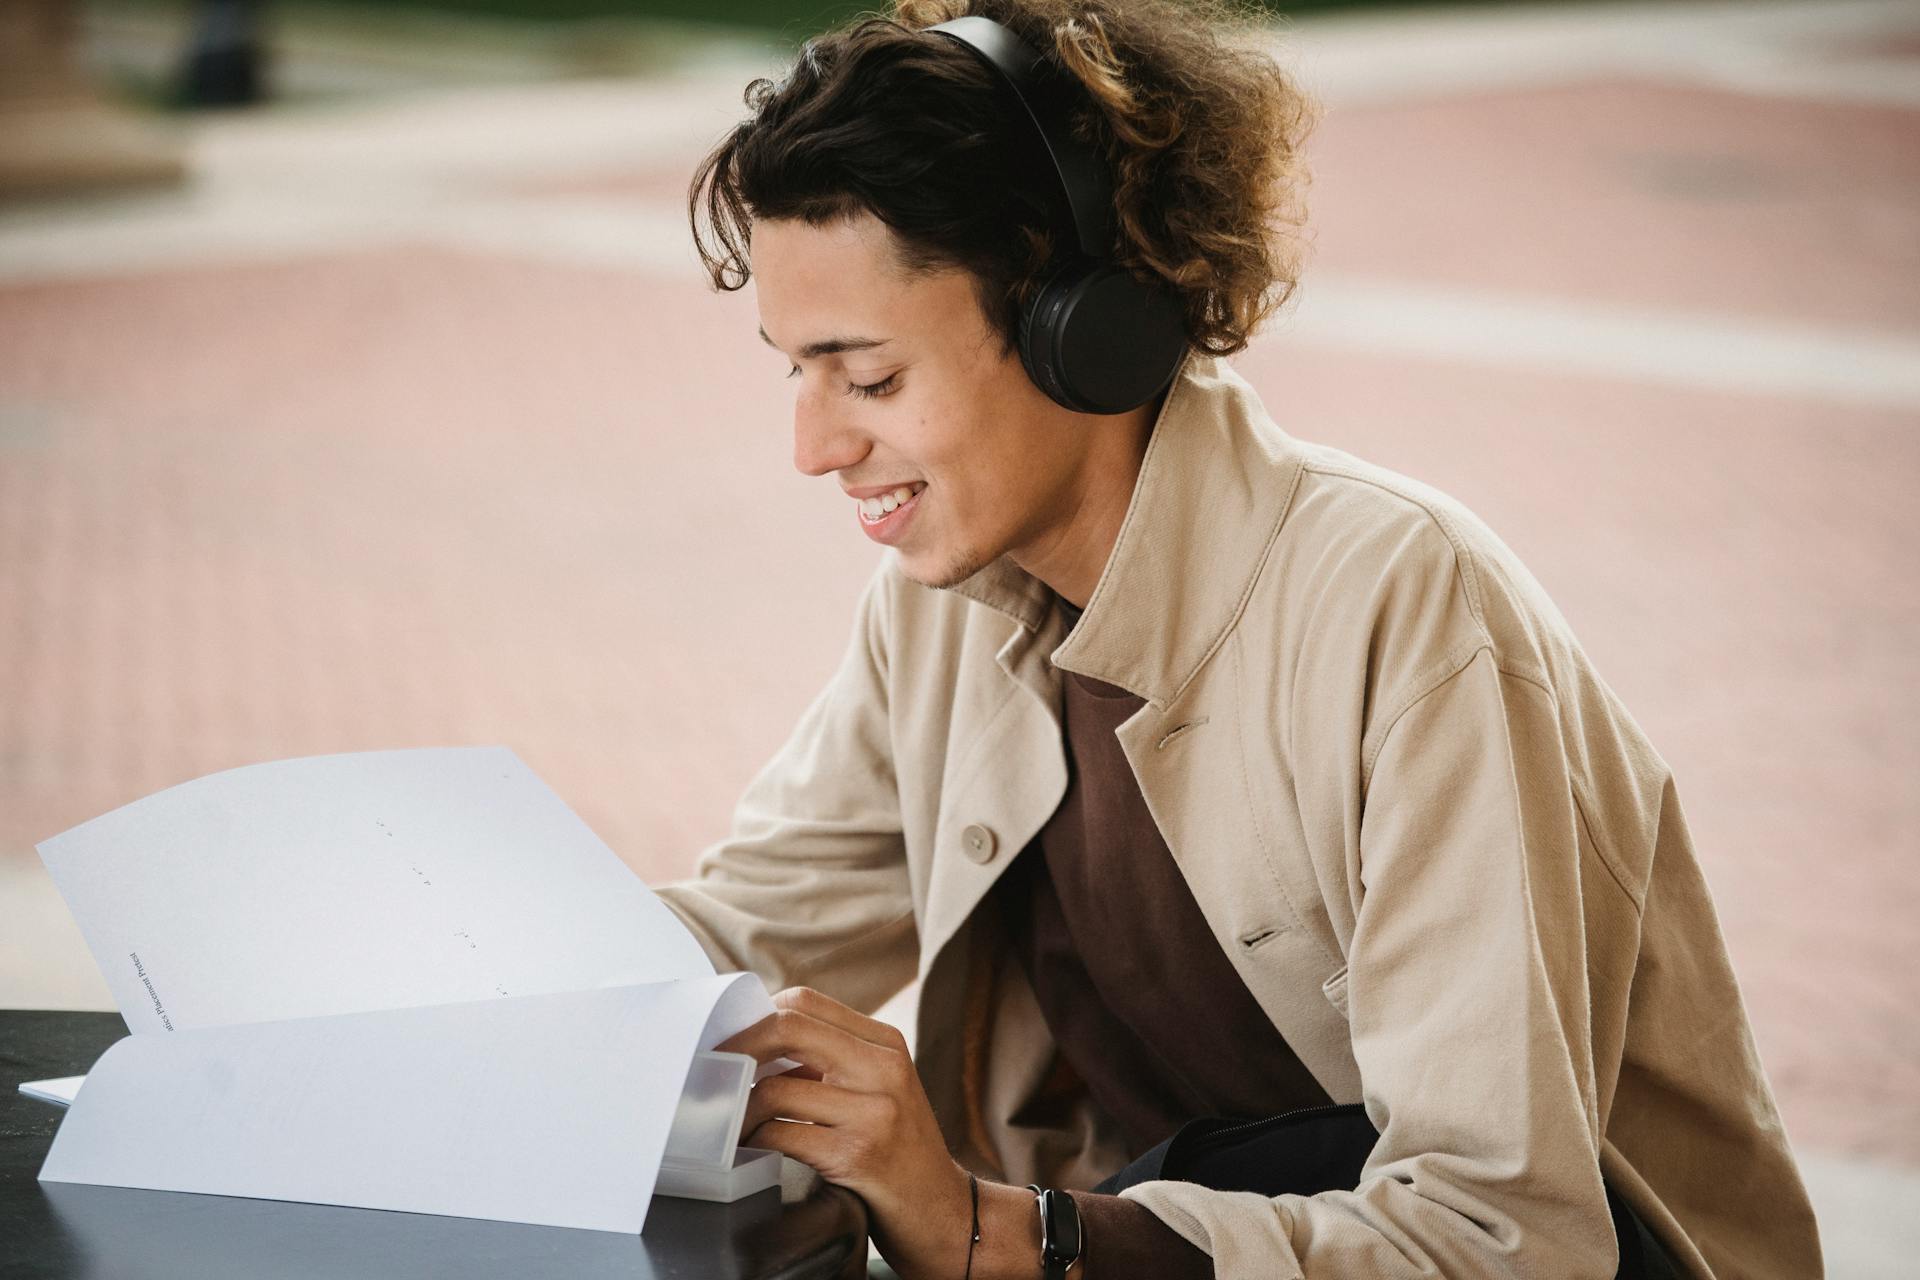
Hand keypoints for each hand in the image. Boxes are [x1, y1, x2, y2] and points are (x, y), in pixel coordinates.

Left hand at [715, 986, 972, 1277]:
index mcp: (885, 1044)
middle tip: (713, 1073)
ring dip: (741, 1110)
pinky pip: (782, 1135)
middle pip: (788, 1028)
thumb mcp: (879, 1091)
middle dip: (738, 1049)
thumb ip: (831, 1062)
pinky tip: (752, 1150)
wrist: (946, 1213)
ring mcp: (874, 1111)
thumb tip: (755, 1047)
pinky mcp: (858, 1155)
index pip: (805, 1002)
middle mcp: (883, 1068)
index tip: (731, 1042)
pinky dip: (755, 1141)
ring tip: (734, 1125)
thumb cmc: (901, 1153)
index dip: (756, 1017)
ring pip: (775, 1089)